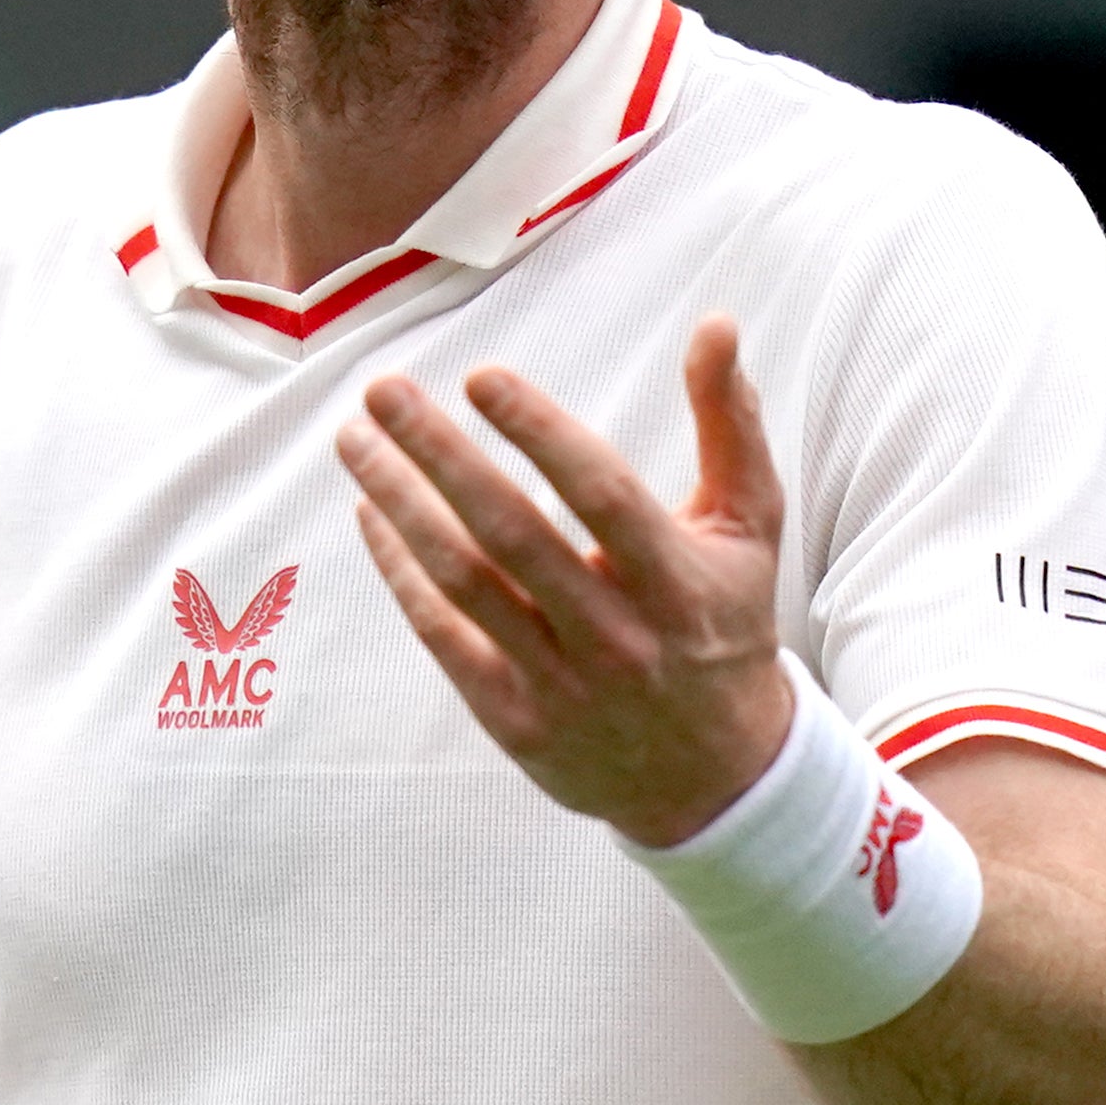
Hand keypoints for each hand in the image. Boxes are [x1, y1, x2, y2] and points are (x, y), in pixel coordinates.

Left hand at [337, 318, 795, 848]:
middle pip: (512, 534)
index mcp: (676, 580)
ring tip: (356, 441)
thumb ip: (732, 426)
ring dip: (400, 504)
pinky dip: (401, 571)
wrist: (716, 777)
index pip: (601, 494)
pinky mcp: (514, 721)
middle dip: (439, 454)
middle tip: (383, 392)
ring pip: (464, 583)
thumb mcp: (749, 529)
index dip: (540, 433)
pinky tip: (373, 512)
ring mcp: (561, 684)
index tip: (482, 377)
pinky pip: (442, 635)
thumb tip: (717, 327)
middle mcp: (617, 634)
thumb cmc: (724, 624)